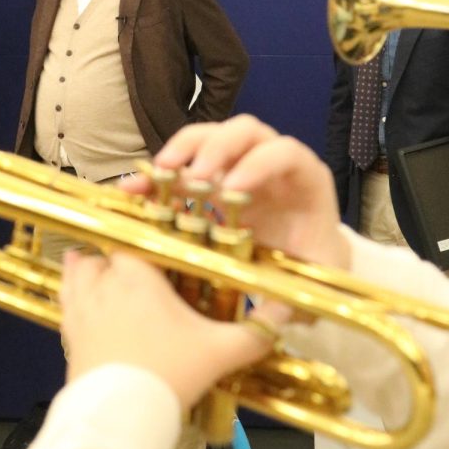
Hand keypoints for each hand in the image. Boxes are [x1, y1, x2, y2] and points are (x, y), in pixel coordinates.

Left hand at [61, 250, 277, 408]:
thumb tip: (284, 314)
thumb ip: (254, 332)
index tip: (158, 240)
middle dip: (119, 254)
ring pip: (78, 271)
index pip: (137, 237)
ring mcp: (82, 307)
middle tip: (136, 261)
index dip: (147, 237)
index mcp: (138, 274)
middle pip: (105, 251)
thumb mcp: (219, 352)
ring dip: (88, 267)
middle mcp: (105, 282)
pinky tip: (77, 295)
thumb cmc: (167, 374)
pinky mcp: (69, 334)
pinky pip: (66, 301)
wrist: (119, 415)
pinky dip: (71, 293)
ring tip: (99, 265)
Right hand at [123, 115, 348, 271]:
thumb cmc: (313, 261)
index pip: (284, 152)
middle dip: (217, 147)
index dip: (258, 164)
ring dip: (184, 149)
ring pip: (211, 136)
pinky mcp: (212, 175)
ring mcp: (239, 162)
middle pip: (244, 130)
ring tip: (160, 172)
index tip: (232, 191)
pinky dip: (158, 173)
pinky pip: (183, 165)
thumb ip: (298, 292)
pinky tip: (134, 189)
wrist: (306, 256)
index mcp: (304, 176)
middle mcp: (271, 159)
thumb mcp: (314, 277)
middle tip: (195, 176)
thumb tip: (274, 318)